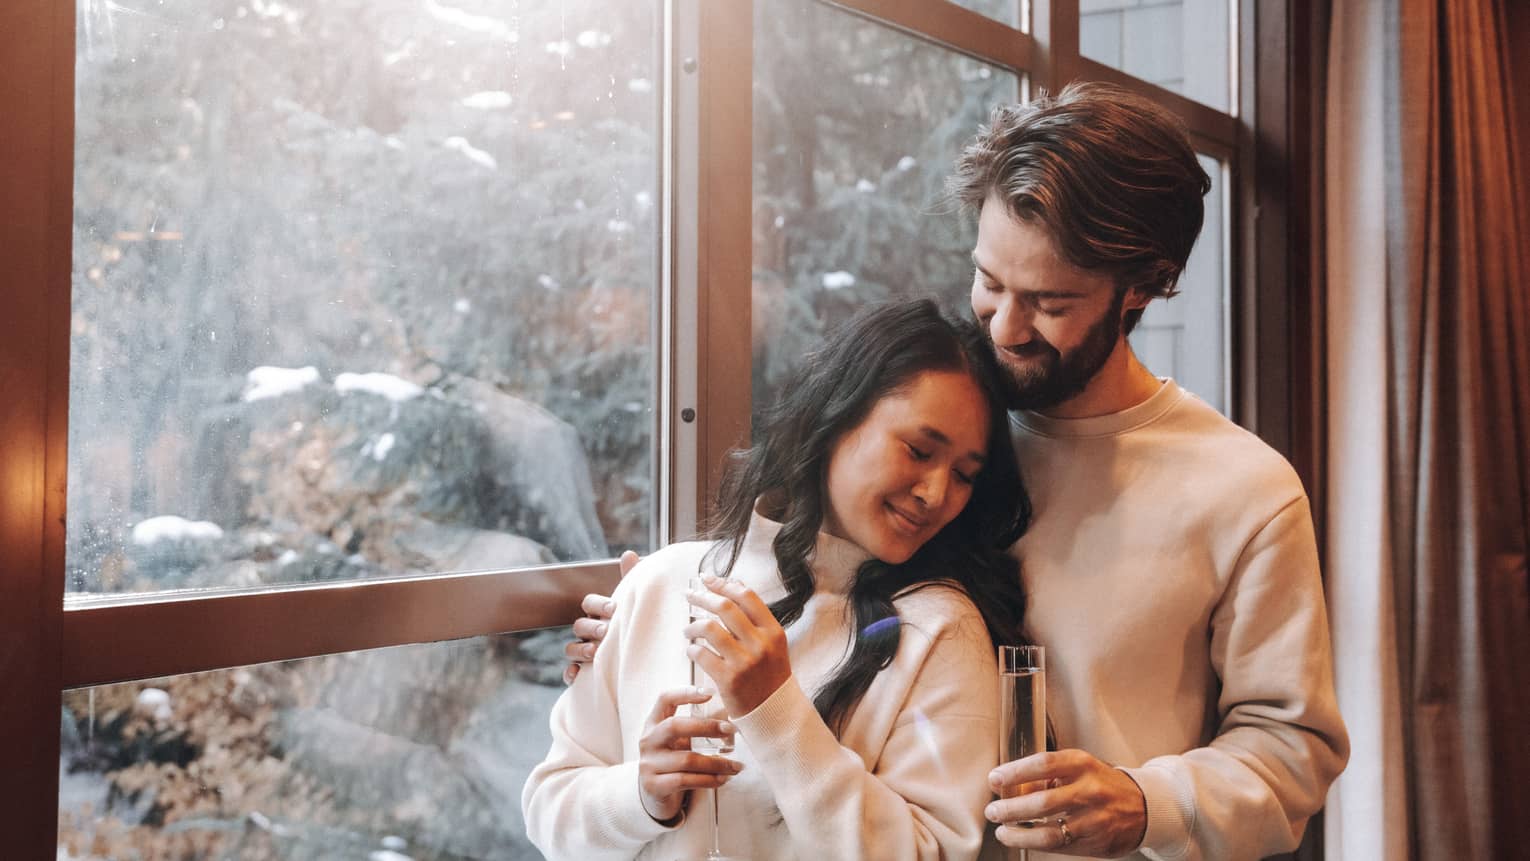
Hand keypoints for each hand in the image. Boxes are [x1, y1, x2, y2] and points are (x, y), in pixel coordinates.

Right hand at [563, 550, 639, 684]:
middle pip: (579, 625)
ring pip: (571, 648)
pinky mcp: (583, 673)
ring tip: (594, 653)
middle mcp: (588, 631)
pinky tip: (577, 675)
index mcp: (599, 613)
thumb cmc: (634, 625)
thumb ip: (631, 579)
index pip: (590, 602)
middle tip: (606, 631)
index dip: (599, 604)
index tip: (614, 608)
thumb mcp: (634, 604)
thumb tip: (628, 553)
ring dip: (580, 649)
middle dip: (591, 627)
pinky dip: (570, 673)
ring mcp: (583, 651)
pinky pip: (569, 673)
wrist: (640, 659)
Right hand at [638, 686, 743, 822]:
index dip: (685, 693)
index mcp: (654, 723)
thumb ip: (695, 729)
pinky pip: (685, 780)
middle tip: (731, 730)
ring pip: (686, 759)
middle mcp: (648, 740)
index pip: (665, 699)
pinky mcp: (654, 785)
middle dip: (706, 727)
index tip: (710, 694)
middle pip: (674, 726)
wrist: (656, 794)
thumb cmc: (674, 760)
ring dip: (717, 762)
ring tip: (736, 765)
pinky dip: (709, 780)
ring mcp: (649, 763)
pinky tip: (723, 779)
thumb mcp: (679, 740)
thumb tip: (732, 720)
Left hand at [684, 573, 791, 716]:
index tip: (707, 579)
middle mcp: (760, 644)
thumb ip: (755, 618)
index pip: (746, 596)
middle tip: (689, 595)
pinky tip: (691, 650)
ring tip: (688, 629)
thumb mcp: (772, 644)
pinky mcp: (728, 680)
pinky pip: (701, 654)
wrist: (774, 712)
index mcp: (773, 631)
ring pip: (709, 628)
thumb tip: (733, 584)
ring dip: (693, 625)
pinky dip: (691, 649)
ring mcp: (744, 662)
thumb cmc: (769, 675)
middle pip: (725, 607)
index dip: (723, 583)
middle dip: (702, 597)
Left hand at [985, 749, 1147, 856]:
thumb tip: (1009, 788)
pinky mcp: (1097, 843)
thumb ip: (1047, 777)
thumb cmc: (1101, 784)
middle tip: (993, 811)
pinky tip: (1022, 838)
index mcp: (1083, 764)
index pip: (1043, 764)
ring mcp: (1095, 819)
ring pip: (1049, 832)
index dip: (1014, 772)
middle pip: (1043, 802)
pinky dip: (1035, 843)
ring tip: (1003, 831)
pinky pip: (1059, 846)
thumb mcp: (1079, 769)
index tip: (994, 779)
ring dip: (1019, 833)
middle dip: (1011, 809)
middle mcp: (1091, 790)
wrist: (1144, 807)